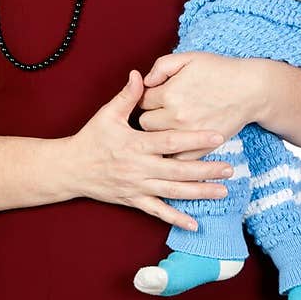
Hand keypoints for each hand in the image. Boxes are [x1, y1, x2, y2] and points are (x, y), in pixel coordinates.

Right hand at [61, 70, 232, 230]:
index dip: (195, 139)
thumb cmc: (90, 139)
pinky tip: (194, 224)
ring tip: (222, 192)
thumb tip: (139, 75)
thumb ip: (127, 96)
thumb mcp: (107, 115)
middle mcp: (139, 168)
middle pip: (178, 170)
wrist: (70, 169)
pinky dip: (175, 219)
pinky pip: (157, 212)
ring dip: (199, 193)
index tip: (217, 136)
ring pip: (173, 192)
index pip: (171, 142)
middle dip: (206, 170)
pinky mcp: (133, 200)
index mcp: (135, 144)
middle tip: (230, 168)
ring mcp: (137, 187)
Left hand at [139, 51, 263, 149]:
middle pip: (145, 122)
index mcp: (169, 93)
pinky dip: (174, 151)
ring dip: (159, 135)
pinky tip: (177, 143)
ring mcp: (188, 135)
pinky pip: (175, 157)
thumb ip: (162, 66)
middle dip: (150, 116)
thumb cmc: (220, 71)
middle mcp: (175, 116)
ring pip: (157, 141)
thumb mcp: (189, 58)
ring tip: (167, 126)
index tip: (155, 96)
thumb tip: (145, 81)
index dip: (147, 97)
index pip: (141, 100)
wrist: (251, 90)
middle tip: (160, 112)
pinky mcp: (201, 148)